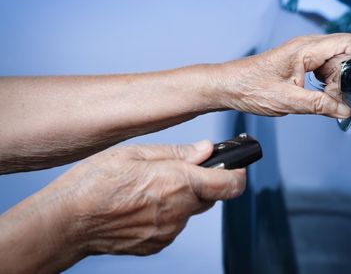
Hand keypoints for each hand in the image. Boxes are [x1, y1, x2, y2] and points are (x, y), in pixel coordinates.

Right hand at [0, 141, 245, 271]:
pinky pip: (173, 225)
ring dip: (181, 198)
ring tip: (150, 188)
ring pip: (189, 211)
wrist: (67, 222)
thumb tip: (207, 149)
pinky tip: (141, 205)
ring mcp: (168, 232)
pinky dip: (166, 214)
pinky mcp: (156, 245)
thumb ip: (178, 152)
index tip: (237, 167)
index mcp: (178, 183)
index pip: (230, 184)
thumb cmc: (95, 182)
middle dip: (202, 182)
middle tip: (179, 171)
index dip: (238, 174)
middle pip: (209, 196)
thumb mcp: (136, 153)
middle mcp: (179, 211)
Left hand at [217, 33, 350, 117]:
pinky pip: (324, 65)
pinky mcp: (300, 60)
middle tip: (335, 96)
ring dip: (337, 79)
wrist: (229, 86)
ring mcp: (303, 52)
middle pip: (346, 52)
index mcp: (306, 49)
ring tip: (326, 97)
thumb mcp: (288, 101)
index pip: (349, 43)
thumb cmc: (250, 88)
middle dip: (347, 75)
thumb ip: (320, 105)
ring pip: (336, 60)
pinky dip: (327, 80)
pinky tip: (319, 94)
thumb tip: (345, 110)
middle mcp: (306, 45)